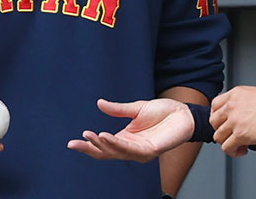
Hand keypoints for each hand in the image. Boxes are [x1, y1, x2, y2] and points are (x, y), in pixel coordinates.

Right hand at [67, 98, 193, 162]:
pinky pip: (129, 149)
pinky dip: (116, 144)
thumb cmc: (163, 111)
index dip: (88, 145)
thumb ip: (118, 109)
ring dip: (101, 145)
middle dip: (89, 149)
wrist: (183, 113)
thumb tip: (99, 103)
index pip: (103, 146)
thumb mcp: (136, 108)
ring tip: (90, 136)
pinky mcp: (150, 151)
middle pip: (105, 153)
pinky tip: (105, 137)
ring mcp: (140, 151)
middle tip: (74, 143)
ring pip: (116, 152)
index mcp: (126, 138)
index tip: (72, 142)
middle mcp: (131, 147)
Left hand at [209, 86, 255, 156]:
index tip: (223, 122)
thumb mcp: (254, 93)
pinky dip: (233, 152)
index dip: (217, 116)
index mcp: (235, 94)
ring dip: (227, 142)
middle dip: (221, 130)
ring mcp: (235, 121)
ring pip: (218, 136)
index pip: (215, 105)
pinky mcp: (241, 135)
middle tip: (231, 134)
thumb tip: (238, 113)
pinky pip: (226, 148)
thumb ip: (241, 101)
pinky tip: (243, 149)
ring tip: (238, 144)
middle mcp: (232, 106)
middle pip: (213, 122)